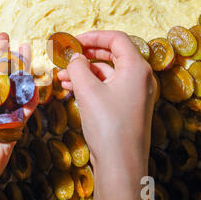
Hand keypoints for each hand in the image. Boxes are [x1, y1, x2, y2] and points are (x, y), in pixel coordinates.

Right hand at [57, 31, 156, 199]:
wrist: (121, 163)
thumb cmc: (108, 124)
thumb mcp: (87, 90)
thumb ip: (78, 67)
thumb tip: (75, 57)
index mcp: (136, 68)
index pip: (116, 39)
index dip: (93, 36)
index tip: (73, 41)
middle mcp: (139, 78)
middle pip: (112, 55)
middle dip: (86, 55)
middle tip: (67, 57)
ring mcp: (134, 93)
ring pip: (106, 73)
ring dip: (84, 72)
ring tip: (61, 76)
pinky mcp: (127, 107)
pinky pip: (107, 88)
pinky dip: (90, 85)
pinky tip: (70, 88)